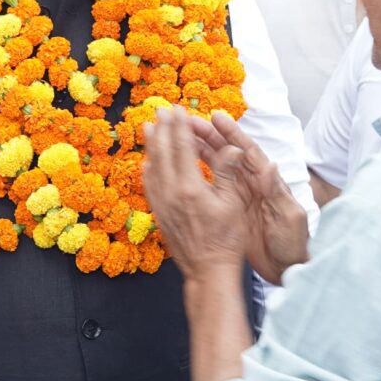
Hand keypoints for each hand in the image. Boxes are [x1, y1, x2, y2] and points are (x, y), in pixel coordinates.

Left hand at [141, 109, 250, 277]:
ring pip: (152, 167)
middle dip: (162, 129)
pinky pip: (149, 186)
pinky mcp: (159, 215)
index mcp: (191, 188)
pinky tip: (147, 161)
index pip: (183, 148)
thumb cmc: (226, 240)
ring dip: (151, 145)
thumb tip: (232, 147)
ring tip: (148, 127)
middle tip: (160, 110)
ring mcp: (162, 205)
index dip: (179, 126)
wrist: (208, 271)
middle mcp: (171, 194)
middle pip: (163, 153)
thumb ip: (228, 173)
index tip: (177, 109)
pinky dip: (147, 169)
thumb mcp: (233, 203)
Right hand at [190, 113, 310, 284]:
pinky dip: (197, 174)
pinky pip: (210, 186)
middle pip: (228, 153)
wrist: (286, 267)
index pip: (248, 151)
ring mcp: (238, 195)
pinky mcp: (228, 209)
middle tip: (188, 122)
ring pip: (216, 166)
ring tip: (181, 136)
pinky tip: (182, 167)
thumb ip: (278, 193)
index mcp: (267, 181)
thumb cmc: (292, 242)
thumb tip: (271, 165)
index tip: (216, 118)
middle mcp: (251, 183)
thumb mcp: (288, 217)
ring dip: (200, 150)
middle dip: (209, 136)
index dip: (232, 133)